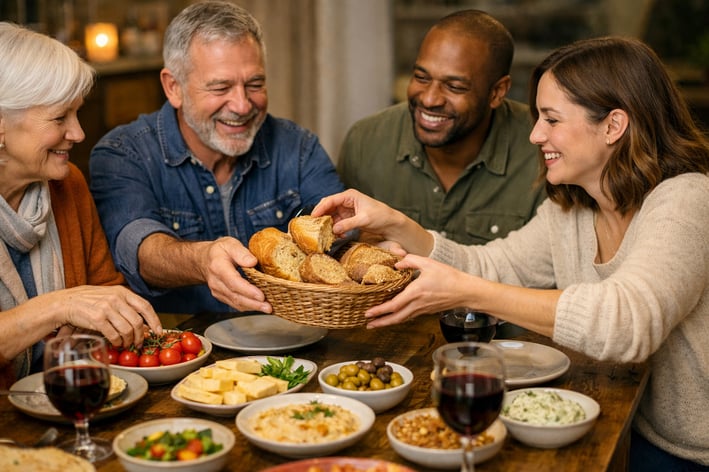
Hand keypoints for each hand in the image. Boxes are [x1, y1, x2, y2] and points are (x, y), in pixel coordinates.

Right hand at [60, 285, 161, 347]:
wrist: (65, 303)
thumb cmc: (89, 301)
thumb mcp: (109, 296)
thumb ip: (125, 306)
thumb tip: (142, 323)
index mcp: (122, 292)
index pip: (145, 306)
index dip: (154, 320)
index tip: (158, 331)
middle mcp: (116, 298)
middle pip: (137, 322)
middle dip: (140, 336)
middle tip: (138, 343)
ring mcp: (107, 308)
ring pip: (127, 330)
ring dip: (128, 341)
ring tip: (125, 344)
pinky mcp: (97, 319)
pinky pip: (114, 335)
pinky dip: (117, 342)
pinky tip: (116, 343)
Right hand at [201, 237, 271, 312]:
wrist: (203, 260)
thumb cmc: (219, 251)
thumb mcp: (230, 244)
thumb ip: (241, 252)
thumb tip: (253, 262)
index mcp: (218, 266)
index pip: (233, 282)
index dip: (247, 290)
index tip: (261, 295)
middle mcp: (216, 281)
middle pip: (235, 296)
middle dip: (253, 303)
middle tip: (268, 307)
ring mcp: (217, 291)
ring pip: (235, 303)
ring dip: (252, 307)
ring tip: (267, 308)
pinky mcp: (221, 296)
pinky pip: (235, 304)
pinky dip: (248, 306)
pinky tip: (259, 306)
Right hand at [312, 189, 399, 237]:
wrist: (390, 223)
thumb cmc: (381, 216)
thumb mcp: (364, 220)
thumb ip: (348, 224)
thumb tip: (334, 229)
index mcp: (349, 196)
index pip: (330, 200)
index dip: (320, 208)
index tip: (312, 217)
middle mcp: (346, 201)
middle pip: (328, 207)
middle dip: (321, 217)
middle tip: (313, 226)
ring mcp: (347, 210)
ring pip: (331, 216)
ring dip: (328, 225)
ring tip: (323, 233)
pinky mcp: (349, 218)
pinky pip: (337, 223)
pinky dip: (335, 229)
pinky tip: (336, 236)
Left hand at [364, 254, 478, 327]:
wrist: (465, 291)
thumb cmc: (449, 277)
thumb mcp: (429, 263)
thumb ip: (410, 260)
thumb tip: (397, 263)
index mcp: (416, 292)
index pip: (394, 305)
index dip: (380, 311)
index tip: (368, 313)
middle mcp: (417, 304)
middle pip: (395, 318)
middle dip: (380, 322)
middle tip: (367, 324)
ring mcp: (422, 309)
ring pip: (402, 319)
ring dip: (388, 322)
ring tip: (376, 324)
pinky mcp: (427, 311)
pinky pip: (409, 316)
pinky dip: (399, 318)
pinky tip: (394, 316)